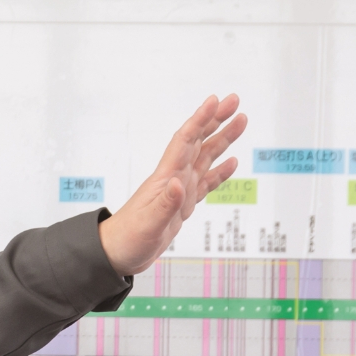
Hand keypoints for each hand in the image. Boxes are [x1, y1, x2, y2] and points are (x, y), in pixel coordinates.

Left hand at [98, 94, 247, 275]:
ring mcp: (179, 191)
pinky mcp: (182, 206)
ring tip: (239, 121)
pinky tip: (231, 162)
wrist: (115, 255)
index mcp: (165, 180)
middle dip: (216, 120)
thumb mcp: (148, 223)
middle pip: (198, 143)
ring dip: (222, 140)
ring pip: (205, 158)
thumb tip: (179, 183)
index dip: (200, 120)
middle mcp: (174, 180)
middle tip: (234, 100)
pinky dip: (220, 172)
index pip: (185, 142)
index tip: (214, 101)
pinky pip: (205, 183)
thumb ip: (165, 204)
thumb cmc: (126, 239)